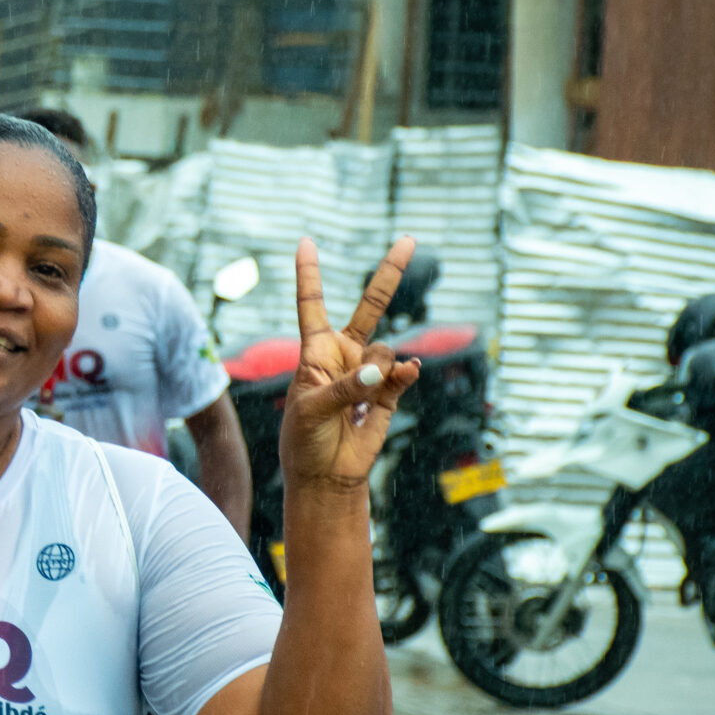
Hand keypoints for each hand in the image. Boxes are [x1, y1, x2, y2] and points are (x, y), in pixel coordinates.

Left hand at [279, 236, 423, 492]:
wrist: (326, 474)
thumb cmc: (305, 440)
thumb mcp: (312, 410)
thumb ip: (345, 387)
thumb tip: (383, 370)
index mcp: (315, 352)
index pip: (312, 304)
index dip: (309, 274)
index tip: (306, 241)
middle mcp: (345, 355)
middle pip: (371, 307)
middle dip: (390, 273)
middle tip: (410, 239)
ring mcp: (370, 372)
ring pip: (386, 354)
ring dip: (377, 375)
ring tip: (358, 404)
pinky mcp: (390, 392)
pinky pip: (403, 374)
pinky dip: (404, 375)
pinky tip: (406, 376)